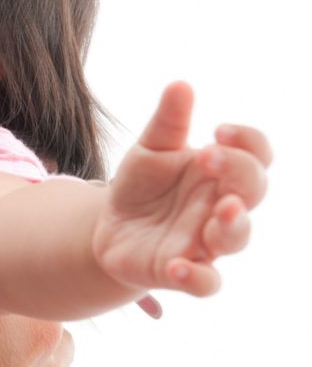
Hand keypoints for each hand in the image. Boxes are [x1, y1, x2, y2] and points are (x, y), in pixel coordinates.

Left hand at [93, 82, 271, 295]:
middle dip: (240, 173)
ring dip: (234, 225)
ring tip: (223, 209)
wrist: (108, 228)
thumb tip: (180, 84)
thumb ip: (167, 122)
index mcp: (220, 173)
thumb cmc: (141, 186)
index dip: (249, 142)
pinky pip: (205, 282)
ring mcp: (205, 241)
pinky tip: (178, 264)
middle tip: (210, 157)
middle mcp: (221, 206)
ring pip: (238, 237)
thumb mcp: (149, 150)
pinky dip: (197, 276)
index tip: (217, 130)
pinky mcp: (183, 270)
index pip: (257, 155)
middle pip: (254, 191)